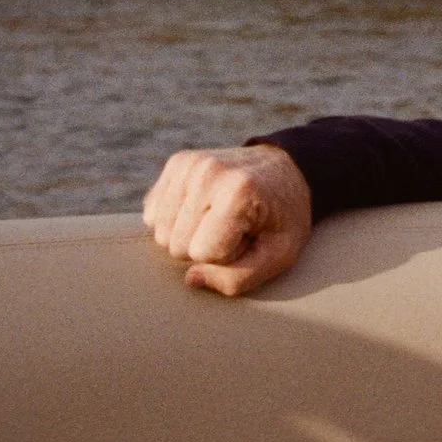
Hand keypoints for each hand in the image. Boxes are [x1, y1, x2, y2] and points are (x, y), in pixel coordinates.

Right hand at [142, 143, 313, 296]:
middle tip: (236, 227)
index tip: (249, 235)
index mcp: (239, 191)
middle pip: (176, 245)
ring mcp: (190, 164)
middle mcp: (208, 171)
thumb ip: (238, 278)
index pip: (203, 253)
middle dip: (205, 246)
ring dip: (189, 234)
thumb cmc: (283, 217)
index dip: (226, 255)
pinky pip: (153, 214)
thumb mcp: (280, 255)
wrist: (288, 170)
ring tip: (221, 217)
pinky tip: (203, 207)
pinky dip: (175, 219)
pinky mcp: (177, 163)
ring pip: (160, 233)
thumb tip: (191, 278)